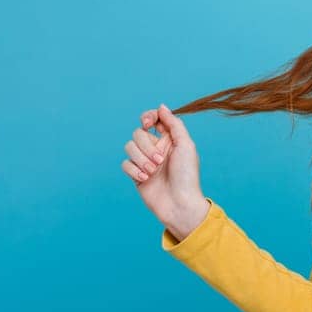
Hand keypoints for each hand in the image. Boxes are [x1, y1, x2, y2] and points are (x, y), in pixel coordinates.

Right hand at [120, 104, 209, 240]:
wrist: (179, 204)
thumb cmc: (187, 175)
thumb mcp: (185, 145)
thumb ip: (174, 124)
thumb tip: (161, 106)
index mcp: (169, 139)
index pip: (153, 119)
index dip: (147, 117)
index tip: (148, 123)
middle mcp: (156, 148)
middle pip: (137, 133)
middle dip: (146, 146)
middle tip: (160, 161)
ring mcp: (145, 161)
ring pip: (129, 147)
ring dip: (141, 159)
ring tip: (153, 172)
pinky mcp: (136, 174)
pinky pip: (125, 164)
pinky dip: (134, 170)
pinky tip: (146, 179)